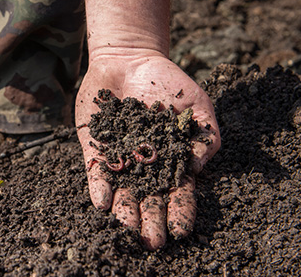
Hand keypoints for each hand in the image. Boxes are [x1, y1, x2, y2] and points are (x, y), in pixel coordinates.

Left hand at [75, 47, 220, 248]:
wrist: (131, 59)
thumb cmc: (170, 84)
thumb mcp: (199, 107)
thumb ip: (205, 137)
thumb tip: (195, 168)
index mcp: (171, 163)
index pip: (178, 194)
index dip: (180, 212)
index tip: (181, 230)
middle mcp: (145, 168)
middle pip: (149, 201)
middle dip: (151, 222)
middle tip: (152, 242)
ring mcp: (120, 160)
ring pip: (123, 193)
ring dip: (125, 213)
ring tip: (128, 230)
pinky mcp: (95, 150)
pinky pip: (97, 174)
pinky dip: (100, 188)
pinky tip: (102, 204)